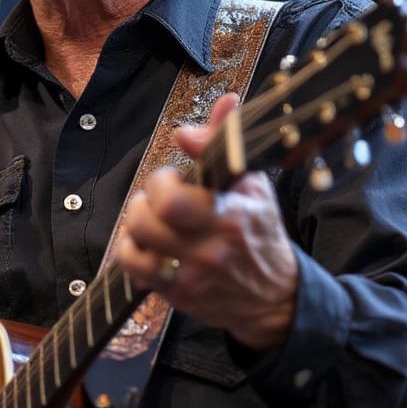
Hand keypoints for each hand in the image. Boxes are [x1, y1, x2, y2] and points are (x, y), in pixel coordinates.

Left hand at [117, 92, 298, 350]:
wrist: (272, 296)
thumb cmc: (258, 230)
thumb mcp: (251, 183)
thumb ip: (225, 142)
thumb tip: (213, 110)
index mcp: (230, 217)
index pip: (171, 200)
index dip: (162, 182)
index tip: (173, 179)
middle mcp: (210, 251)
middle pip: (144, 221)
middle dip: (144, 201)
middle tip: (158, 200)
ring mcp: (192, 277)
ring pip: (134, 245)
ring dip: (136, 227)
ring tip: (152, 220)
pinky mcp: (178, 296)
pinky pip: (135, 271)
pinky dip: (133, 254)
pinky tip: (148, 245)